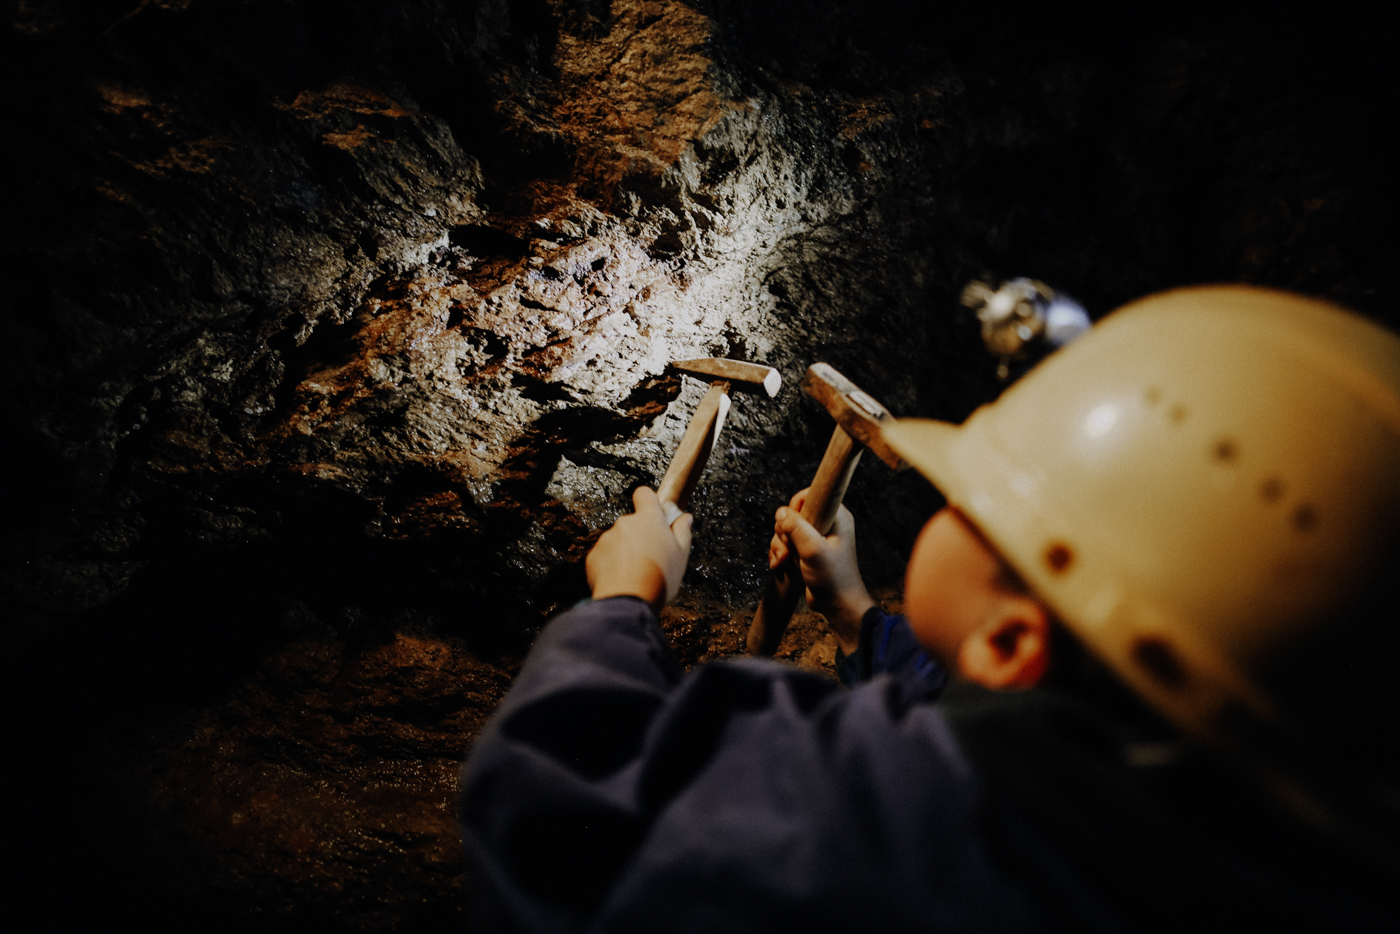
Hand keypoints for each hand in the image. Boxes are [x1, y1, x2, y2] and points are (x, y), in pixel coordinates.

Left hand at [587, 486, 693, 612]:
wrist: (628, 601)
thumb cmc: (658, 578)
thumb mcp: (681, 555)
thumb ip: (682, 532)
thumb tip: (685, 518)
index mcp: (648, 519)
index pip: (645, 494)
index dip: (649, 502)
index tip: (655, 515)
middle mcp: (625, 523)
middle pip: (632, 522)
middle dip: (639, 535)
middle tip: (651, 557)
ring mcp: (607, 539)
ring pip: (618, 540)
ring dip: (625, 552)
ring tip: (636, 574)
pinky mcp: (593, 555)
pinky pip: (604, 556)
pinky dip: (611, 565)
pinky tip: (622, 580)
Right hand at [770, 489, 873, 653]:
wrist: (838, 604)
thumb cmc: (833, 577)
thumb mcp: (812, 549)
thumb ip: (796, 527)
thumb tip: (781, 512)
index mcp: (835, 516)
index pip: (809, 495)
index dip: (795, 507)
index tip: (792, 524)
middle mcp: (826, 524)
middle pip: (793, 514)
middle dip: (783, 532)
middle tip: (788, 548)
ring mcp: (816, 539)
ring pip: (786, 531)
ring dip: (779, 546)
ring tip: (784, 561)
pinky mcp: (807, 552)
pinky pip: (786, 545)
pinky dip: (779, 554)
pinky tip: (779, 565)